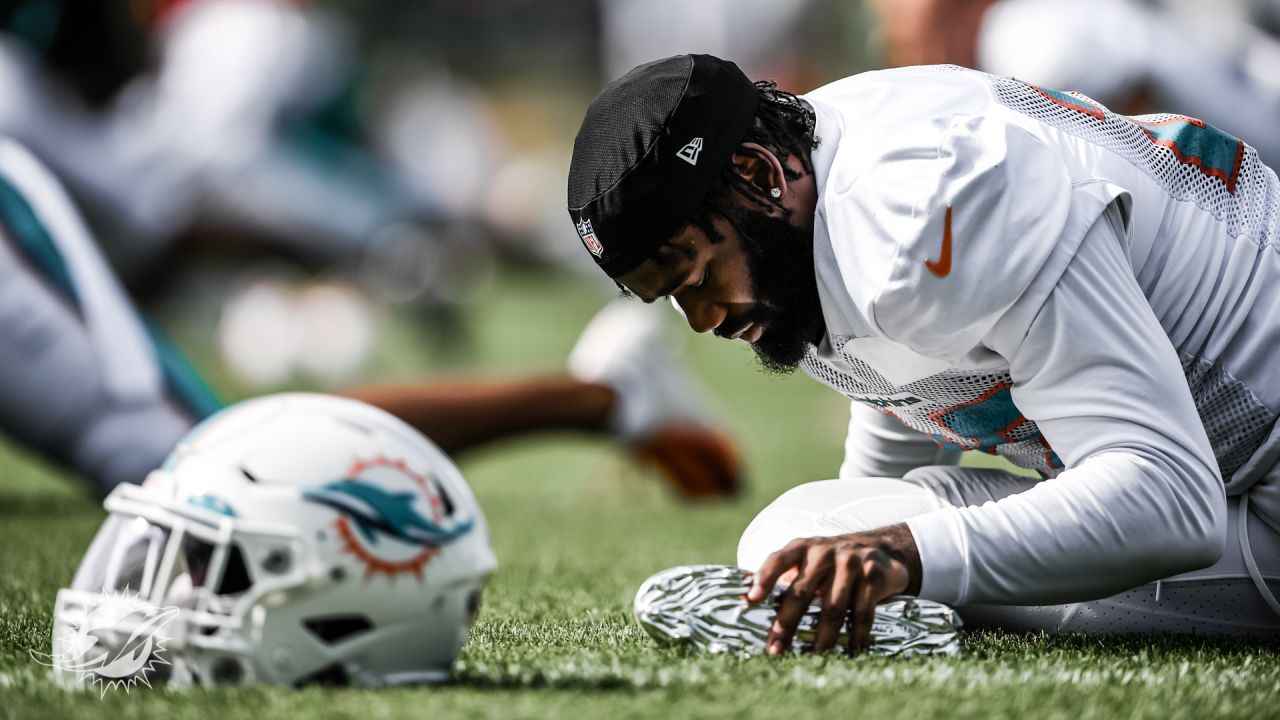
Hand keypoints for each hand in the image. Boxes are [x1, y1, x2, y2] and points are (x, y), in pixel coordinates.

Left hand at [746, 523, 922, 655]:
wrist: (882, 547)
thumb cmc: (832, 560)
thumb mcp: (807, 559)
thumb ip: (780, 575)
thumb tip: (742, 597)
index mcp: (802, 547)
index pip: (778, 560)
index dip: (764, 578)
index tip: (751, 599)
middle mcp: (824, 552)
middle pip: (801, 592)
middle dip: (785, 624)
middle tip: (775, 650)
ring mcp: (850, 563)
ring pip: (832, 609)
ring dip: (821, 639)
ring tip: (811, 658)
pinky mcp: (873, 576)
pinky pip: (861, 614)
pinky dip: (855, 637)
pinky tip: (850, 653)